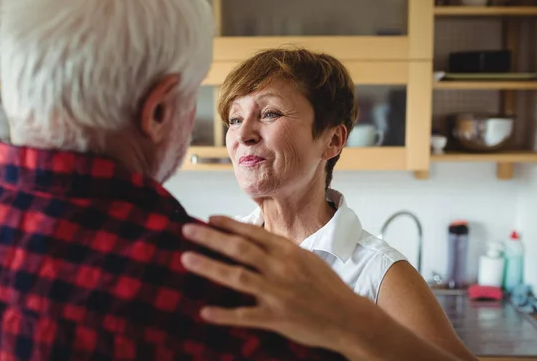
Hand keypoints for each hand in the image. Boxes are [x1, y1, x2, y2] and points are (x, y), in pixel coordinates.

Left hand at [180, 215, 367, 352]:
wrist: (350, 317)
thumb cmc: (328, 287)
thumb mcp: (308, 260)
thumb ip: (281, 252)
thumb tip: (255, 242)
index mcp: (289, 252)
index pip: (253, 233)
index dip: (229, 224)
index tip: (208, 218)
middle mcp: (281, 269)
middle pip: (239, 249)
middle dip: (210, 238)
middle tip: (187, 229)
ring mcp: (277, 293)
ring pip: (237, 276)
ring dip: (209, 266)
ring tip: (186, 258)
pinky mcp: (277, 318)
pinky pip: (245, 315)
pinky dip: (224, 313)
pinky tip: (204, 311)